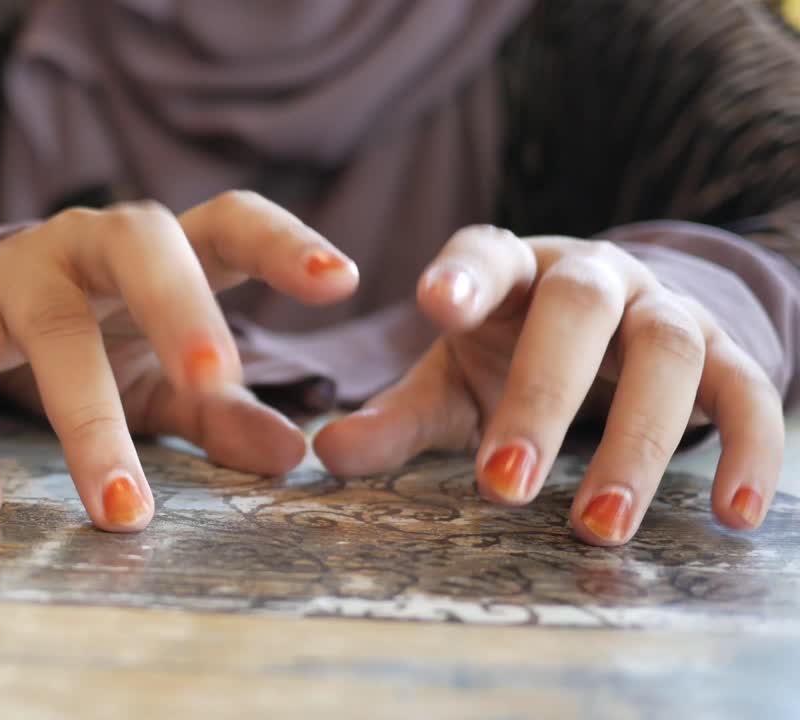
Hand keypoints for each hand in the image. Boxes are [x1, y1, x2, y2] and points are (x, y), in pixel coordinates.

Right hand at [0, 192, 358, 530]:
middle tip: (215, 374)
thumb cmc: (86, 339)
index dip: (283, 244)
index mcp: (162, 252)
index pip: (228, 222)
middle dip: (179, 304)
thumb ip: (222, 412)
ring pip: (55, 328)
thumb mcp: (159, 378)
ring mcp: (16, 271)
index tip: (341, 281)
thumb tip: (293, 457)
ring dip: (90, 422)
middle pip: (141, 245)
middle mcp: (90, 244)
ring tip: (123, 509)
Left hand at [315, 225, 783, 545]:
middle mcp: (591, 276)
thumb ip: (396, 417)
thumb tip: (326, 455)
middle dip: (542, 397)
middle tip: (502, 487)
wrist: (619, 327)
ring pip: (668, 352)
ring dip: (636, 442)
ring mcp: (662, 306)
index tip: (436, 306)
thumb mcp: (452, 381)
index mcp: (511, 268)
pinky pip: (749, 389)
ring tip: (598, 527)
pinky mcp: (723, 348)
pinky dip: (751, 446)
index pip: (485, 252)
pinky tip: (735, 514)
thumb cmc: (513, 352)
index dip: (463, 275)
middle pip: (578, 310)